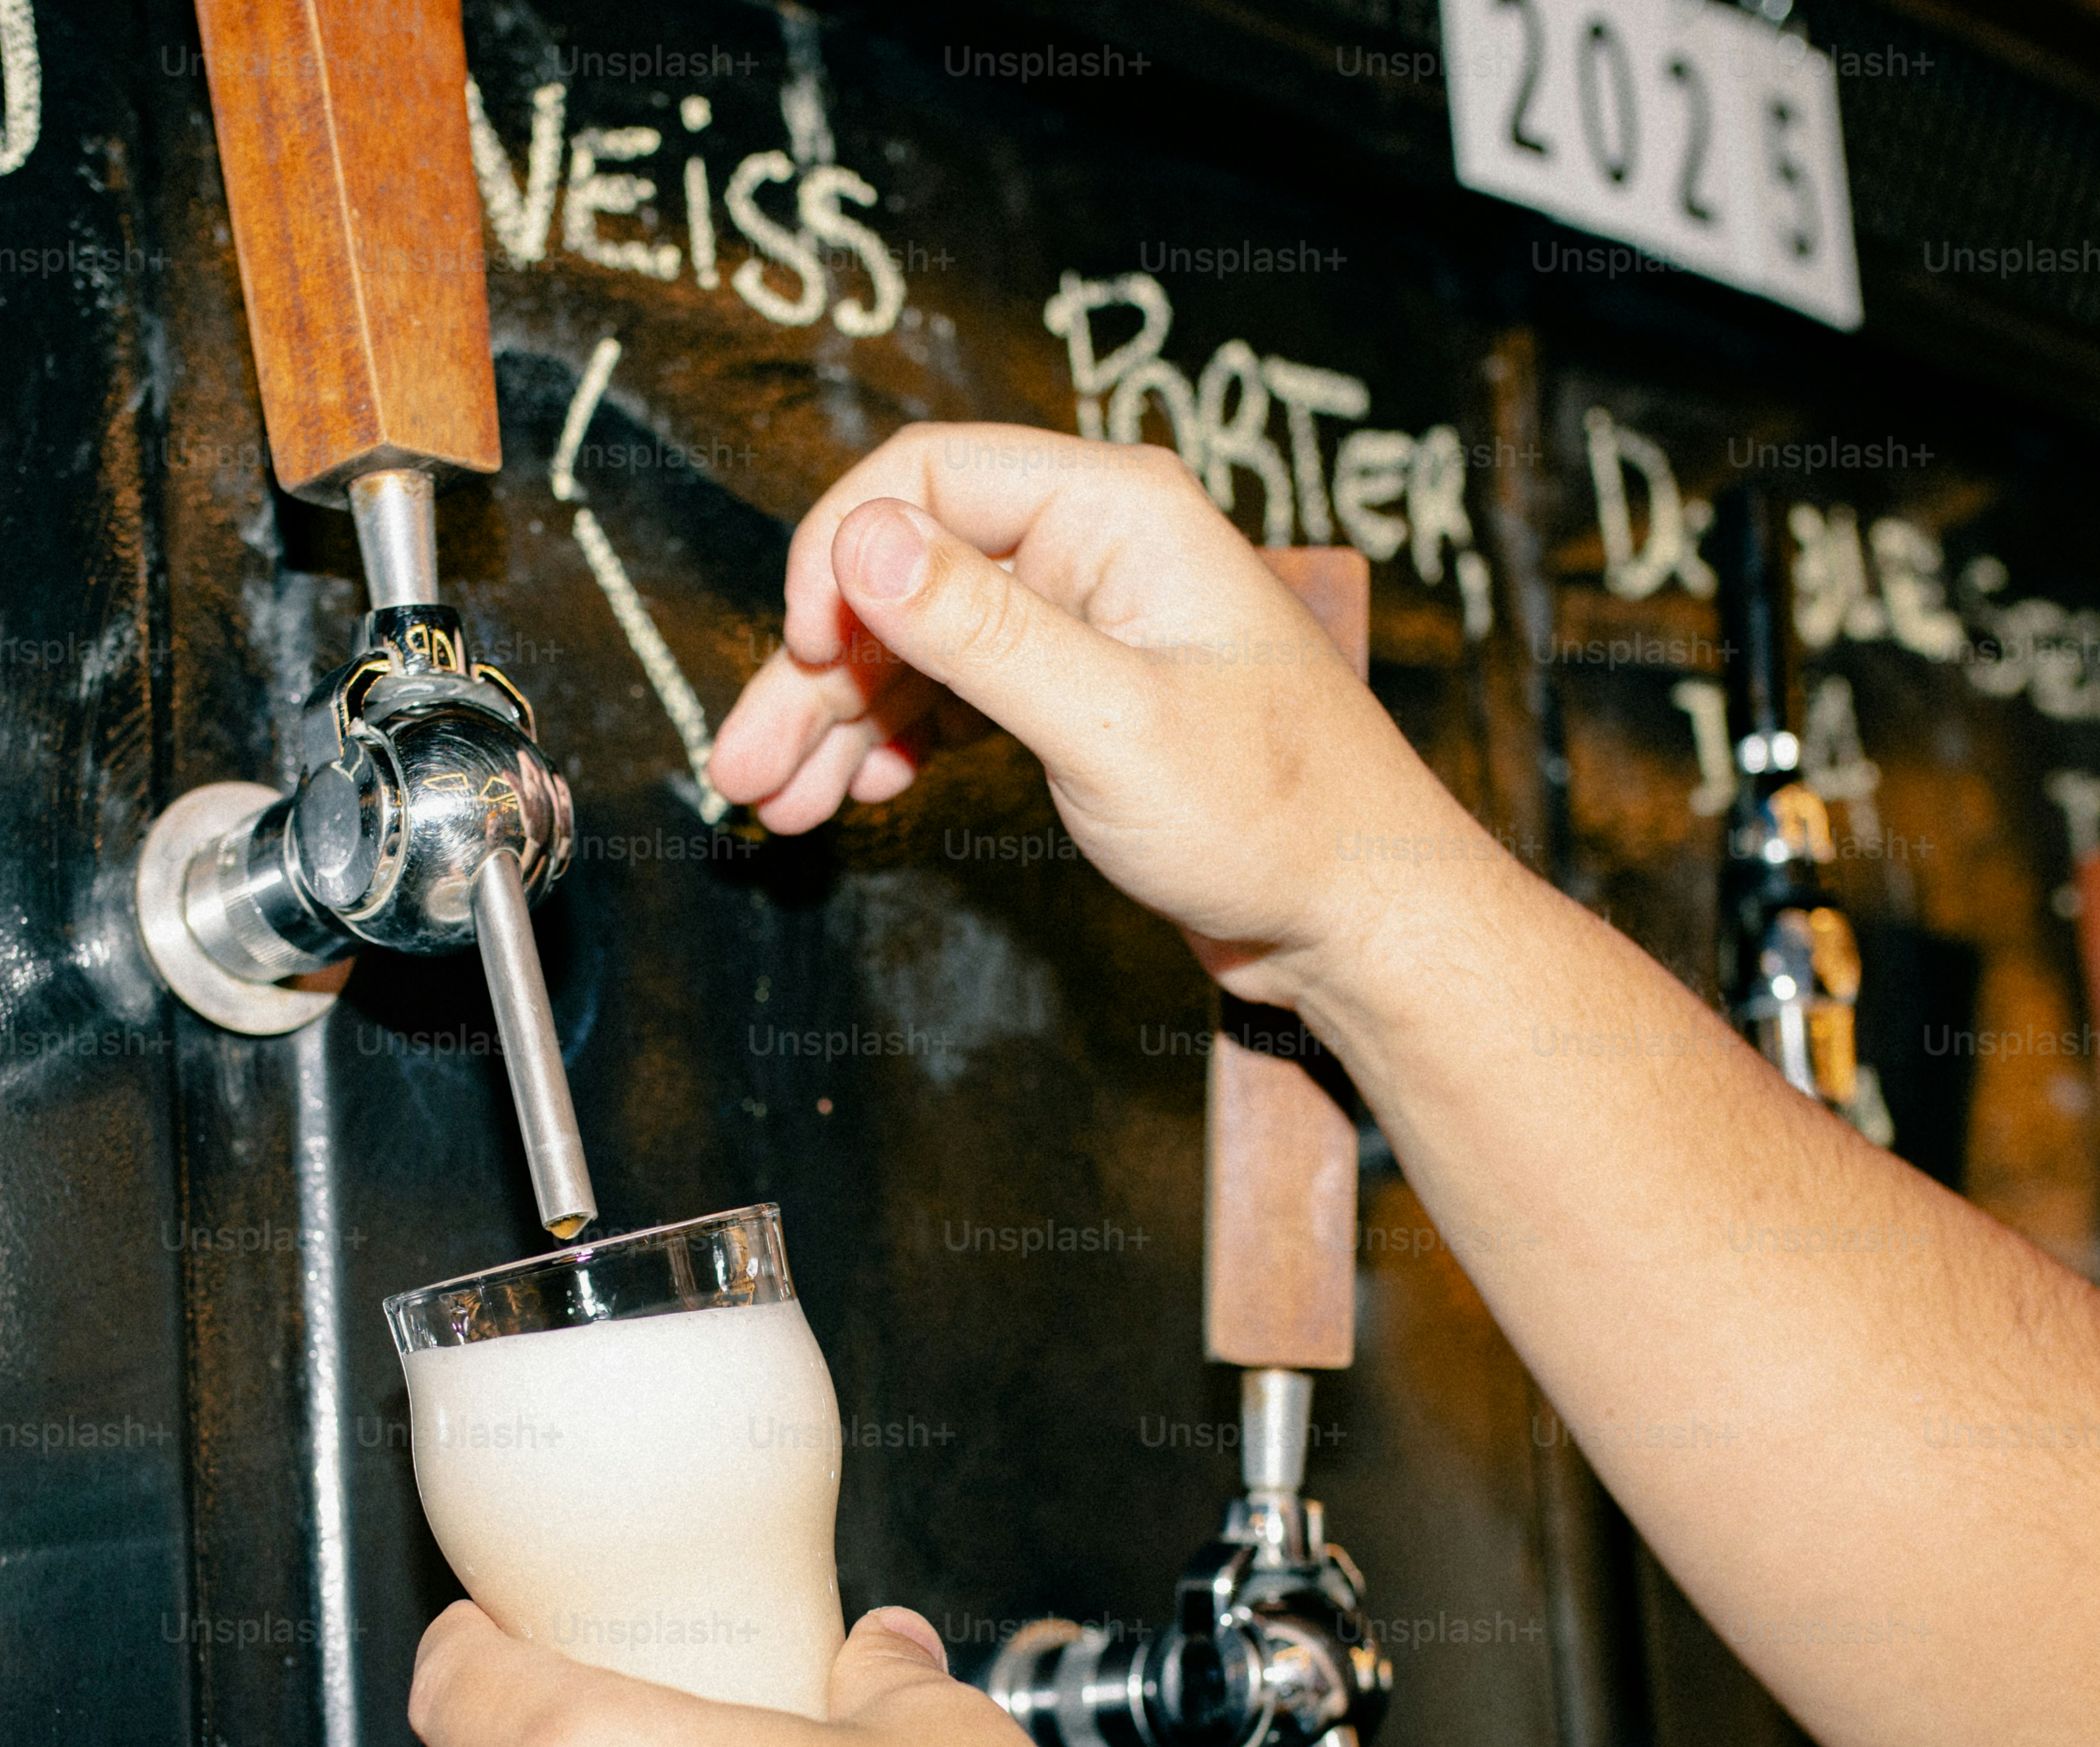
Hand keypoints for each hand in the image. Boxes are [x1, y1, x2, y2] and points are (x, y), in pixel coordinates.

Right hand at [702, 425, 1494, 1006]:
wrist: (1359, 917)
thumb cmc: (1278, 816)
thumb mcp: (1110, 722)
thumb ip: (981, 631)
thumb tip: (862, 542)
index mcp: (1114, 513)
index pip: (926, 477)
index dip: (842, 556)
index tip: (802, 652)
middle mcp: (1094, 551)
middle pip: (905, 573)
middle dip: (814, 670)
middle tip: (741, 766)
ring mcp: (1085, 624)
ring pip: (917, 646)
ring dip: (837, 720)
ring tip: (772, 803)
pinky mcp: (1078, 696)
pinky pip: (956, 694)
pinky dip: (896, 741)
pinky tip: (858, 793)